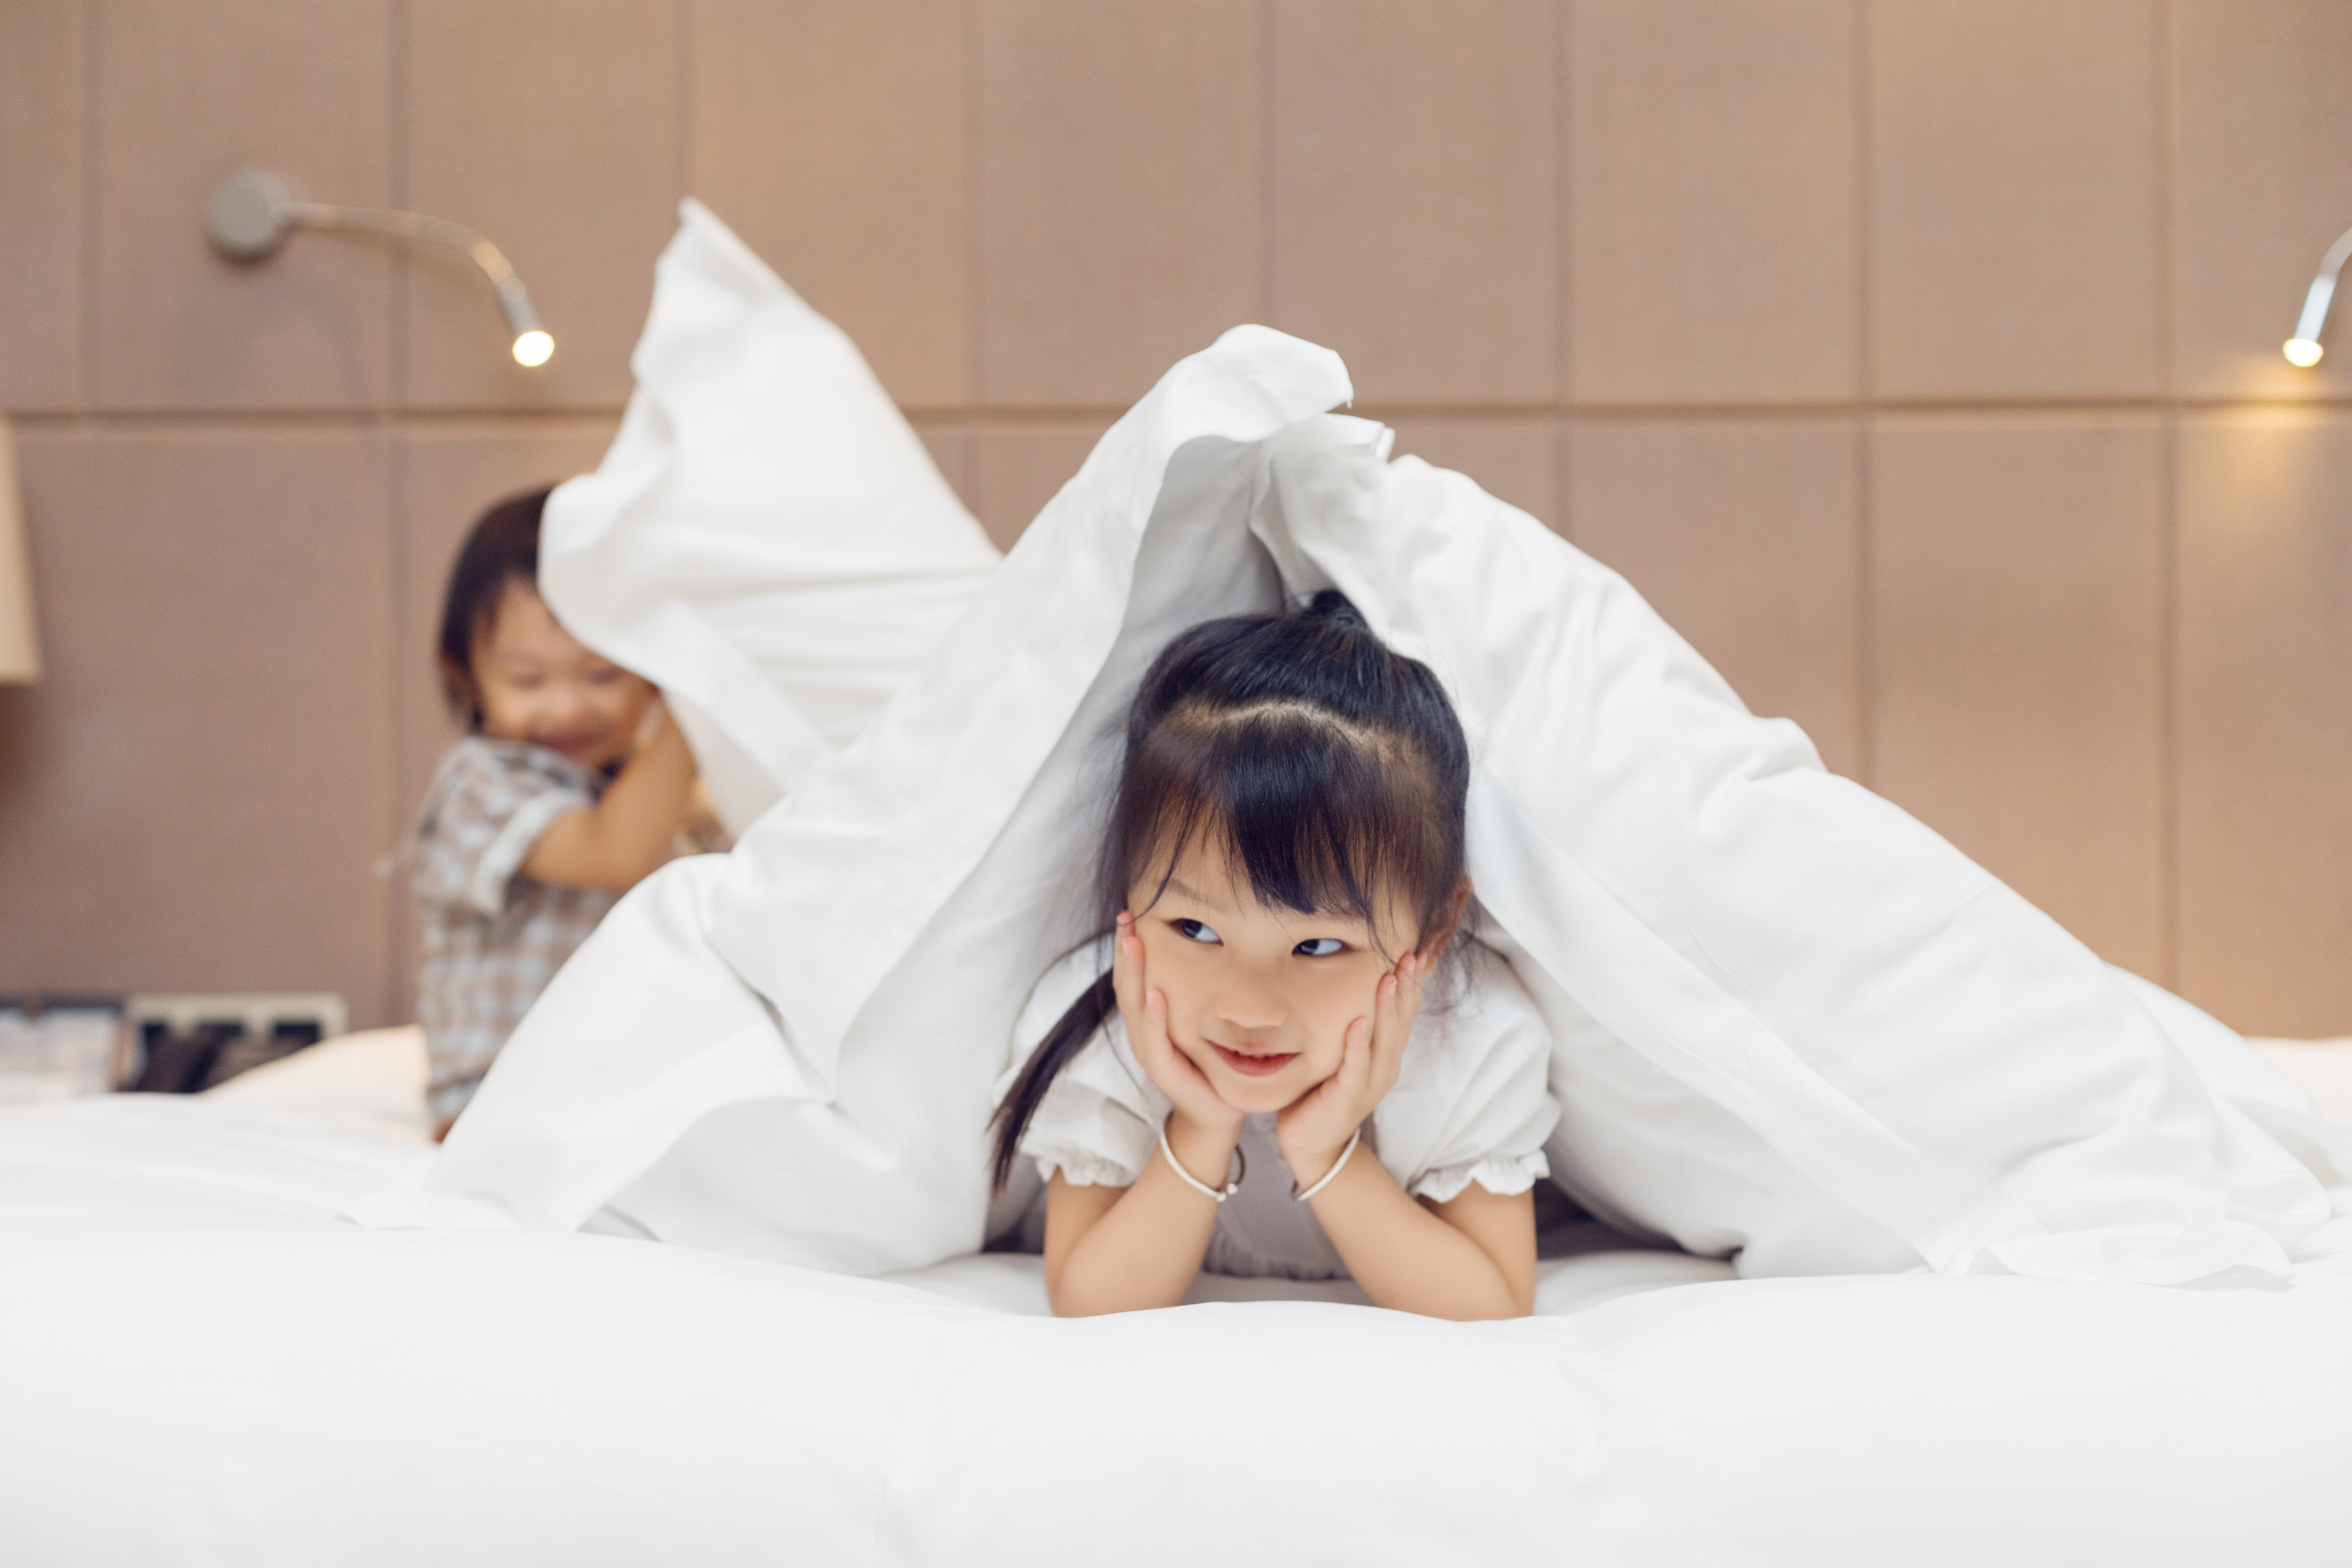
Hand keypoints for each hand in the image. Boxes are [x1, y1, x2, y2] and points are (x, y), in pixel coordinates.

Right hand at [1112, 912, 1242, 1140]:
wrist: (1214, 1114)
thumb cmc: (1207, 1065)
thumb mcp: (1197, 1024)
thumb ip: (1191, 995)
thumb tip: (1207, 949)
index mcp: (1148, 1019)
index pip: (1133, 976)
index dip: (1129, 946)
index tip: (1130, 913)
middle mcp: (1143, 1032)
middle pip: (1127, 985)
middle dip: (1126, 951)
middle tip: (1126, 918)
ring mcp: (1151, 1052)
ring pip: (1135, 1007)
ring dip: (1134, 974)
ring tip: (1134, 944)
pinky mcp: (1165, 1071)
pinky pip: (1155, 1040)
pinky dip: (1153, 1017)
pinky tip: (1156, 994)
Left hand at [1277, 950, 1425, 1188]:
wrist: (1313, 1143)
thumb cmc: (1323, 1092)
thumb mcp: (1343, 1055)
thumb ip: (1353, 1029)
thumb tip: (1350, 987)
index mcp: (1386, 1056)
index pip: (1404, 1014)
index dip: (1412, 985)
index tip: (1417, 954)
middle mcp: (1385, 1068)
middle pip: (1401, 1022)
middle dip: (1406, 988)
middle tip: (1410, 956)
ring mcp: (1370, 1084)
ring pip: (1383, 1041)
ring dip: (1387, 1008)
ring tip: (1389, 978)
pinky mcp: (1348, 1098)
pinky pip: (1355, 1067)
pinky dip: (1357, 1045)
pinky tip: (1358, 1023)